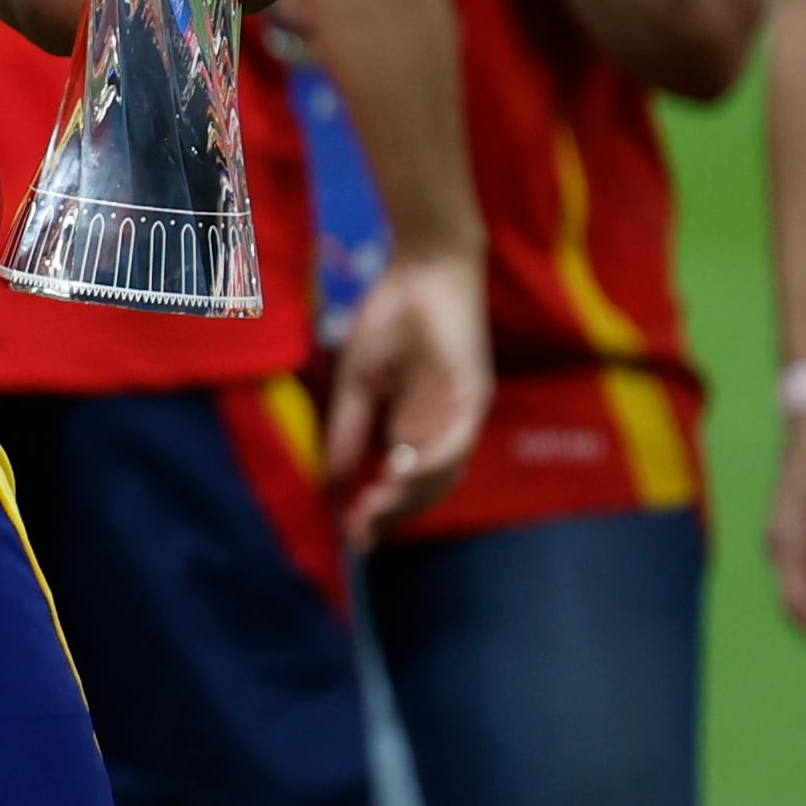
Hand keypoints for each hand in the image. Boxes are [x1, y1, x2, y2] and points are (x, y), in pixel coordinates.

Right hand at [319, 253, 490, 543]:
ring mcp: (459, 418)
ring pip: (442, 477)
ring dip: (409, 498)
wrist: (422, 269)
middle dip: (388, 514)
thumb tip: (331, 482)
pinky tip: (399, 472)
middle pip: (420, 492)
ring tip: (374, 508)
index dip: (375, 514)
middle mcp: (439, 432)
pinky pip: (457, 444)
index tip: (349, 536)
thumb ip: (346, 430)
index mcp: (411, 430)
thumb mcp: (355, 382)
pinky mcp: (474, 398)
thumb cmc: (389, 318)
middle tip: (358, 529)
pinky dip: (430, 464)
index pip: (397, 487)